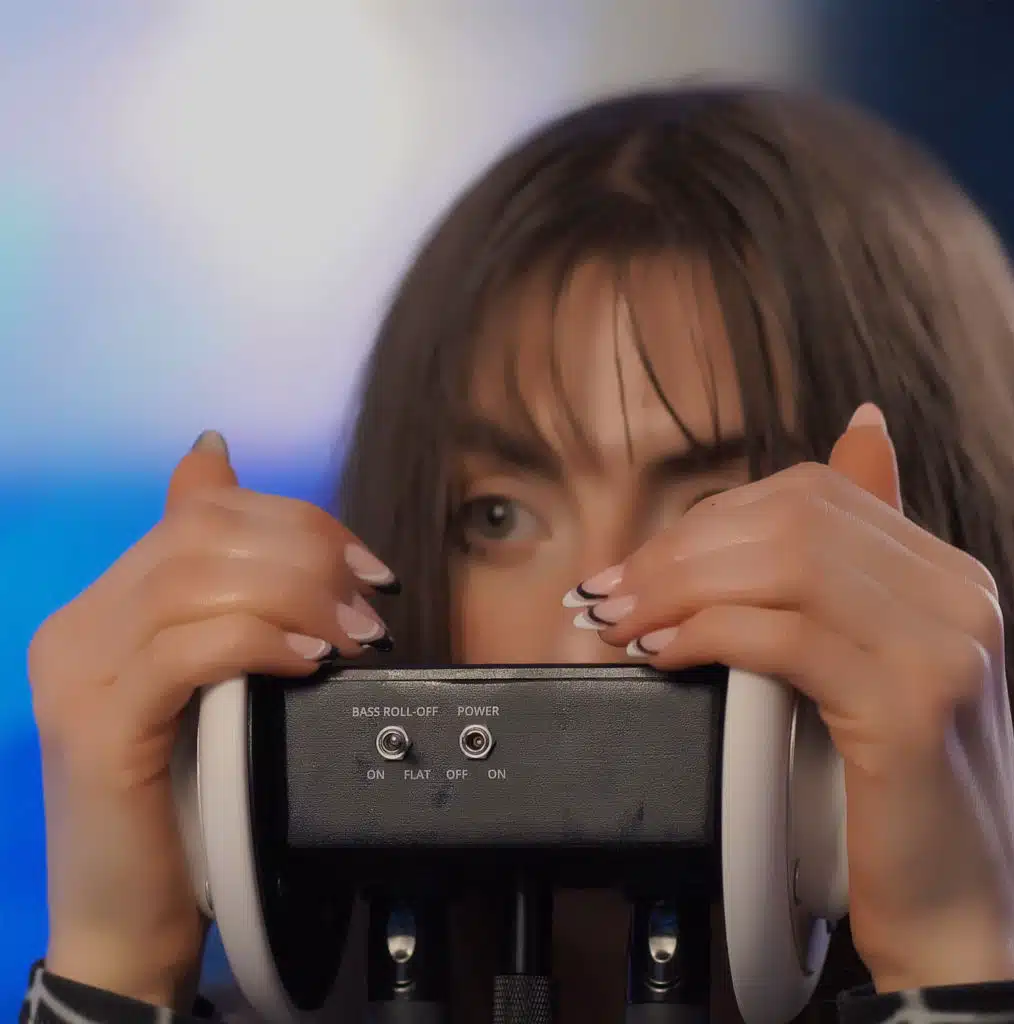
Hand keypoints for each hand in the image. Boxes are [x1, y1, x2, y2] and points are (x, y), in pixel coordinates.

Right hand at [30, 431, 396, 1008]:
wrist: (129, 918)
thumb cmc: (190, 795)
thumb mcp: (218, 678)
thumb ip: (228, 595)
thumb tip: (218, 460)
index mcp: (109, 603)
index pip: (199, 512)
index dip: (294, 520)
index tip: (365, 563)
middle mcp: (80, 622)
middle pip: (199, 534)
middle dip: (306, 554)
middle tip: (372, 601)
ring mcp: (78, 671)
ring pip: (194, 581)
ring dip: (297, 597)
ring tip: (356, 636)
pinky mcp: (96, 726)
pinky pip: (187, 649)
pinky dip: (260, 642)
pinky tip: (311, 663)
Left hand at [568, 405, 1013, 990]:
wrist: (954, 916)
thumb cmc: (888, 796)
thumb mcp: (863, 668)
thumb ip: (833, 584)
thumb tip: (848, 441)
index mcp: (945, 573)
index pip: (810, 495)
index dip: (710, 519)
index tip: (639, 562)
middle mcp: (957, 593)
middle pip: (791, 519)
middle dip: (679, 549)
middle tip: (610, 592)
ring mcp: (942, 645)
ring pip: (783, 563)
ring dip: (677, 586)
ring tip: (620, 622)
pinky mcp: (911, 707)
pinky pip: (783, 637)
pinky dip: (707, 634)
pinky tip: (663, 654)